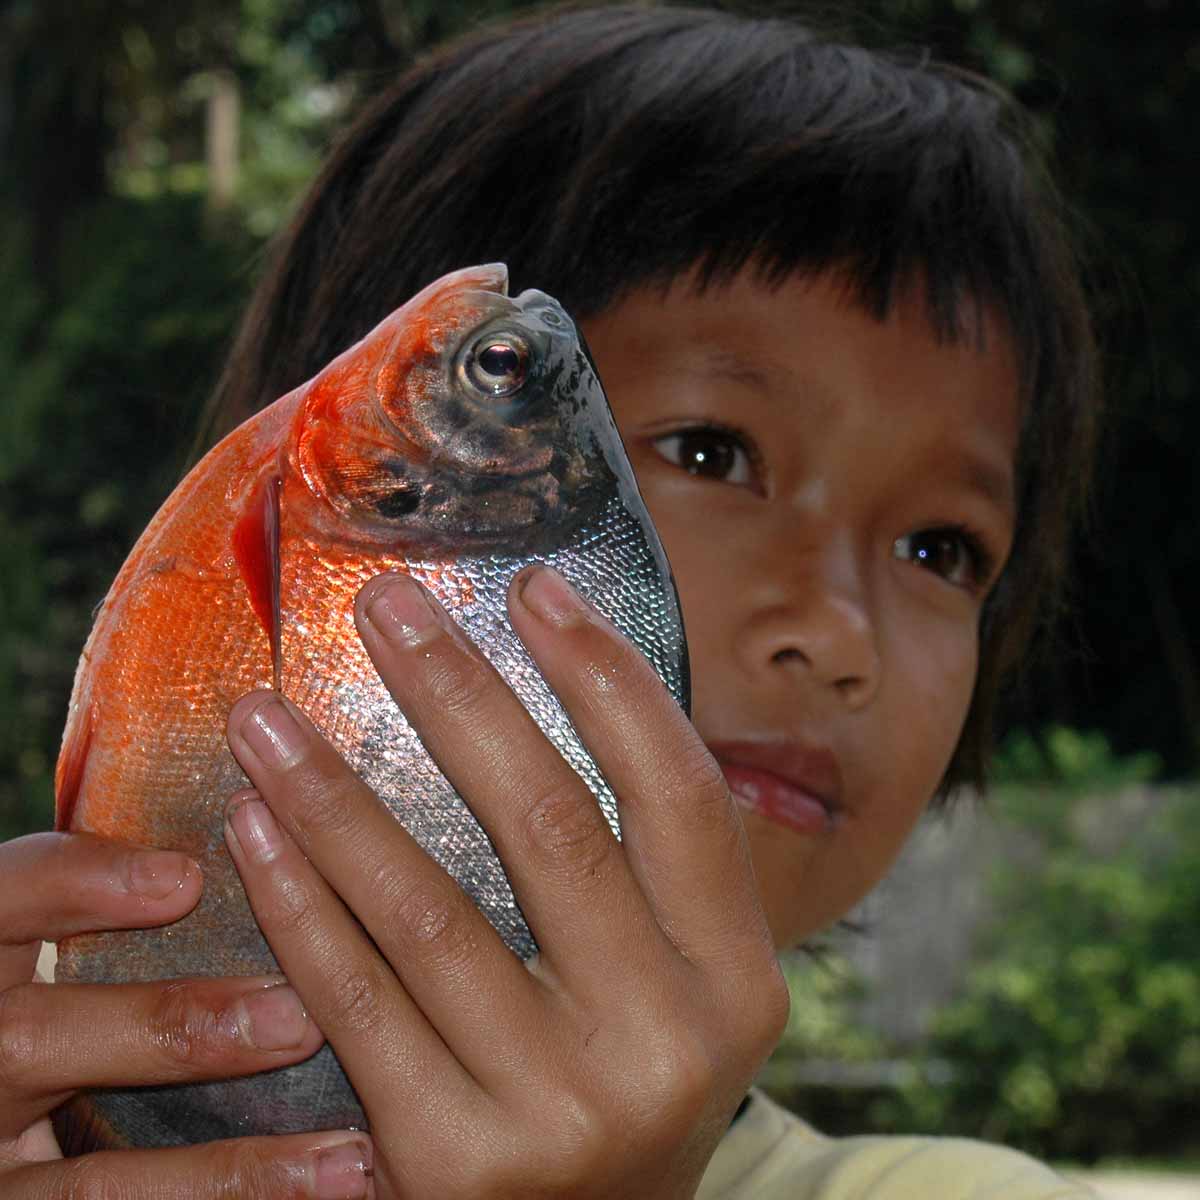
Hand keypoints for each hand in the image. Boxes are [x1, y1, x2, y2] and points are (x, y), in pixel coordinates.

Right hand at [0, 831, 372, 1197]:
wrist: (5, 1117)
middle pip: (35, 1041)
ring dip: (228, 1172)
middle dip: (173, 1027)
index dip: (82, 885)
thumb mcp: (47, 952)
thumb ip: (108, 906)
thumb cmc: (52, 999)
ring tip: (347, 1159)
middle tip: (297, 1018)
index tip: (187, 878)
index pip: (7, 901)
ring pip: (89, 1186)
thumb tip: (243, 840)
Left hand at [223, 565, 789, 1198]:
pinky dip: (299, 903)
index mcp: (738, 980)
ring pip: (429, 911)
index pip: (679, 792)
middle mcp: (667, 1043)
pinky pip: (358, 1003)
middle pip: (551, 825)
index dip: (606, 678)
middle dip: (459, 694)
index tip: (534, 587)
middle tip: (384, 605)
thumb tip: (569, 695)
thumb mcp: (677, 989)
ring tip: (265, 713)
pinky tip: (254, 828)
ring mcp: (562, 1112)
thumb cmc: (624, 1081)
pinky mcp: (455, 1167)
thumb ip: (646, 874)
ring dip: (335, 795)